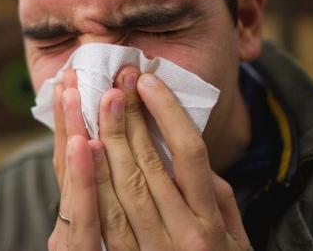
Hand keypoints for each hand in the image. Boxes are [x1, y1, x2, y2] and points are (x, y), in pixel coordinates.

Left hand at [49, 68, 250, 250]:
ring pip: (119, 186)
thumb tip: (192, 155)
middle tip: (110, 78)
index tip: (146, 81)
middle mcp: (185, 237)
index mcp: (212, 223)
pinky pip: (100, 219)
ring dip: (99, 136)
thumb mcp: (232, 237)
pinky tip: (80, 146)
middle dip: (125, 116)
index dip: (166, 113)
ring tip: (85, 98)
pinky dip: (88, 180)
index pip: (189, 154)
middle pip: (147, 164)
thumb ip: (215, 197)